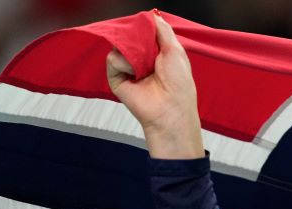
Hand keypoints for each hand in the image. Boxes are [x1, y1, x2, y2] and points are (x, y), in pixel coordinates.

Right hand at [106, 12, 204, 157]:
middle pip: (130, 35)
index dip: (143, 27)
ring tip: (146, 66)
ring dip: (133, 51)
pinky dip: (124, 63)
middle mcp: (141, 58)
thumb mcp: (175, 50)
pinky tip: (135, 73)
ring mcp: (128, 67)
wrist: (170, 109)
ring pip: (120, 44)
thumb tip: (153, 15)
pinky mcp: (116, 77)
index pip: (143, 30)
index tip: (146, 26)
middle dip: (137, 37)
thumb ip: (163, 30)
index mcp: (156, 52)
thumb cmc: (178, 85)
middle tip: (149, 49)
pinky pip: (113, 58)